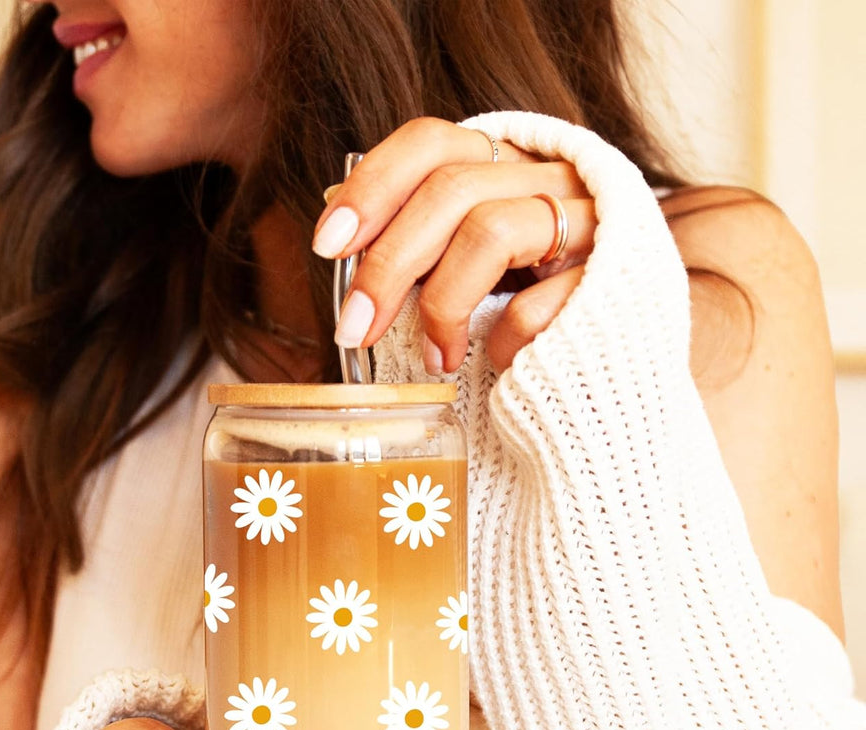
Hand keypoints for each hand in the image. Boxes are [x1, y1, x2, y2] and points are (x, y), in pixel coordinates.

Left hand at [312, 116, 596, 373]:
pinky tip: (498, 363)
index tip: (329, 244)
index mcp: (509, 166)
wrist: (625, 359)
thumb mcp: (473, 262)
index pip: (432, 143)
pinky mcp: (613, 280)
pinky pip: (537, 302)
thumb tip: (338, 223)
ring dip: (442, 304)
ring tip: (435, 358)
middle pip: (451, 188)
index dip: (373, 185)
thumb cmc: (536, 307)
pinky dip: (502, 341)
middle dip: (387, 264)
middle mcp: (551, 178)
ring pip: (491, 230)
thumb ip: (421, 236)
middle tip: (354, 328)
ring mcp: (589, 225)